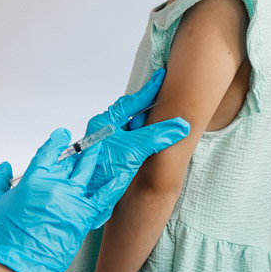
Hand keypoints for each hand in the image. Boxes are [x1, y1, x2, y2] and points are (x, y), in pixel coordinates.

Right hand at [0, 129, 130, 271]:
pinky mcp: (84, 217)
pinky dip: (113, 186)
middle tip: (86, 141)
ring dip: (94, 158)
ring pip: (87, 172)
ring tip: (101, 148)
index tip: (63, 134)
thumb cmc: (6, 236)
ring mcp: (72, 201)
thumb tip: (5, 165)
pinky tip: (121, 175)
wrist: (22, 263)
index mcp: (33, 180)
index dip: (57, 141)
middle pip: (71, 160)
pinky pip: (103, 197)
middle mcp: (55, 186)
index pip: (48, 152)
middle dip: (78, 148)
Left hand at [85, 69, 189, 202]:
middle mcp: (106, 130)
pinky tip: (157, 141)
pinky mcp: (116, 157)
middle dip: (149, 108)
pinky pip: (136, 142)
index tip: (161, 74)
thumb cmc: (102, 171)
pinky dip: (147, 140)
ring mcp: (110, 143)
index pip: (132, 102)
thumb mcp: (133, 150)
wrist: (88, 196)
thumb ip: (157, 136)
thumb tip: (182, 126)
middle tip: (165, 99)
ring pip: (134, 128)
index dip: (149, 90)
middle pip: (132, 113)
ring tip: (165, 124)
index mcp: (105, 122)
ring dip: (149, 127)